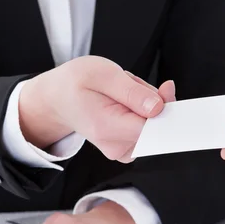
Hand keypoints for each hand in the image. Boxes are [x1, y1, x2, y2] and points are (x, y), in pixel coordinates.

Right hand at [19, 56, 175, 162]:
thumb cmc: (75, 83)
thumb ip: (131, 91)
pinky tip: (125, 101)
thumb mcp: (101, 73)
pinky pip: (148, 127)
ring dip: (146, 104)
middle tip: (129, 85)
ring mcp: (121, 150)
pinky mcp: (126, 147)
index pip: (153, 129)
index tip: (165, 90)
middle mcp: (115, 146)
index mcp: (107, 127)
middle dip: (152, 100)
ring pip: (154, 124)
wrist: (58, 98)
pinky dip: (142, 111)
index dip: (166, 108)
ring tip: (122, 92)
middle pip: (157, 126)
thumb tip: (158, 107)